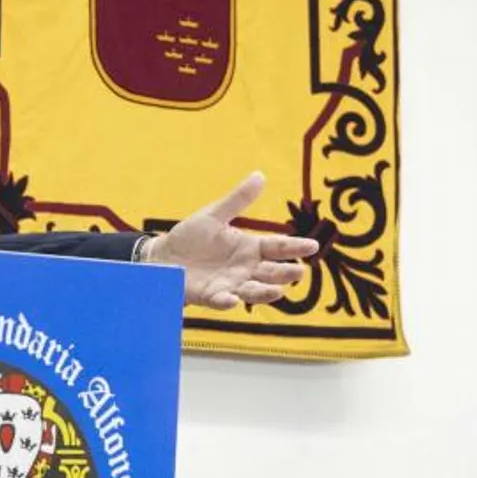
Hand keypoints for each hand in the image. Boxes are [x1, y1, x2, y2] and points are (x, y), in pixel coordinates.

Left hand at [144, 172, 319, 309]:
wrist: (163, 256)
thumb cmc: (191, 237)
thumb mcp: (214, 215)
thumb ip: (238, 200)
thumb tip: (260, 175)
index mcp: (248, 248)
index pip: (276, 247)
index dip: (294, 247)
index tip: (313, 246)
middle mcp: (244, 269)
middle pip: (270, 272)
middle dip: (285, 273)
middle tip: (300, 271)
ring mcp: (229, 284)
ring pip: (252, 291)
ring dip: (265, 292)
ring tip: (279, 291)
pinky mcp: (209, 295)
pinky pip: (221, 300)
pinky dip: (227, 301)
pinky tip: (233, 299)